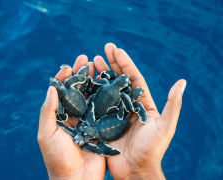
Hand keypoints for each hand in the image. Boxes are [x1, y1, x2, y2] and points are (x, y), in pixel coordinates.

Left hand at [38, 55, 105, 179]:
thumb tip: (51, 87)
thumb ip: (48, 111)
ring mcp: (88, 119)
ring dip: (94, 81)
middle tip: (86, 59)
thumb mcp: (47, 134)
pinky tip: (109, 84)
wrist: (77, 179)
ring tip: (98, 66)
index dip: (64, 77)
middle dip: (81, 74)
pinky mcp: (101, 125)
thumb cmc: (58, 158)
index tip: (69, 65)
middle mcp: (74, 115)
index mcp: (60, 115)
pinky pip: (103, 107)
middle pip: (78, 90)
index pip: (61, 91)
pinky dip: (106, 95)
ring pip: (91, 95)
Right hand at [93, 43, 186, 179]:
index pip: (134, 78)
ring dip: (100, 75)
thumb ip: (173, 105)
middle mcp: (128, 105)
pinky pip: (96, 104)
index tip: (117, 49)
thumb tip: (183, 81)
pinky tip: (84, 82)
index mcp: (142, 103)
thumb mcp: (165, 127)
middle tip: (103, 49)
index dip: (125, 63)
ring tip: (92, 61)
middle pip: (119, 80)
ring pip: (106, 89)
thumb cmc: (152, 150)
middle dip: (112, 64)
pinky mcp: (104, 121)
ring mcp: (115, 112)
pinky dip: (91, 92)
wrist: (136, 170)